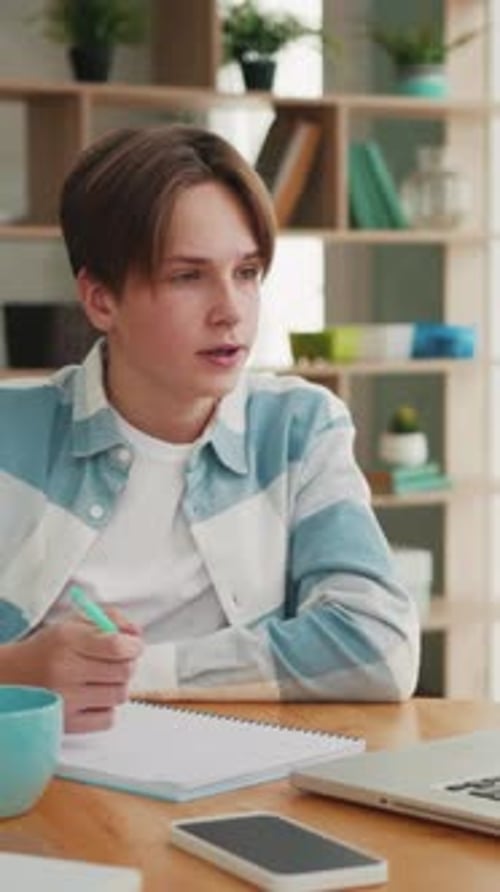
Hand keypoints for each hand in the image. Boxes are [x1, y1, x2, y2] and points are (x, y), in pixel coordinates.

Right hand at [10, 613, 143, 732]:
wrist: (13, 677)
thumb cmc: (48, 648)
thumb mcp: (74, 623)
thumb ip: (110, 619)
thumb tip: (137, 635)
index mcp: (67, 640)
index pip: (116, 646)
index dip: (133, 646)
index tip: (134, 645)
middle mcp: (66, 671)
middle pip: (123, 671)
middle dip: (128, 663)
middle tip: (120, 661)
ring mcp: (67, 700)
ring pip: (120, 694)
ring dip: (119, 685)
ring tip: (104, 678)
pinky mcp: (68, 724)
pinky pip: (109, 719)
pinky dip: (108, 708)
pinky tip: (95, 697)